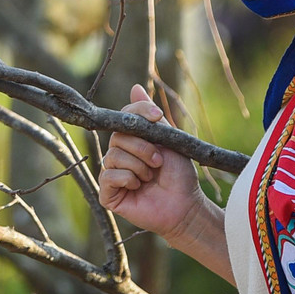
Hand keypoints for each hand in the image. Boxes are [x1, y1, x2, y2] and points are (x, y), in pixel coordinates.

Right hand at [100, 85, 205, 244]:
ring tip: (151, 177)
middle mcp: (119, 155)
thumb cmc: (180, 175)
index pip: (124, 116)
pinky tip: (138, 187)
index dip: (139, 113)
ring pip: (113, 157)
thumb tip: (135, 87)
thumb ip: (151, 117)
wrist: (186, 206)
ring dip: (139, 166)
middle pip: (118, 137)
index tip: (157, 117)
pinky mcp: (108, 194)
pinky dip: (128, 179)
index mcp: (132, 141)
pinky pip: (108, 176)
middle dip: (143, 147)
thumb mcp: (169, 140)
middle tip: (159, 161)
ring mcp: (112, 175)